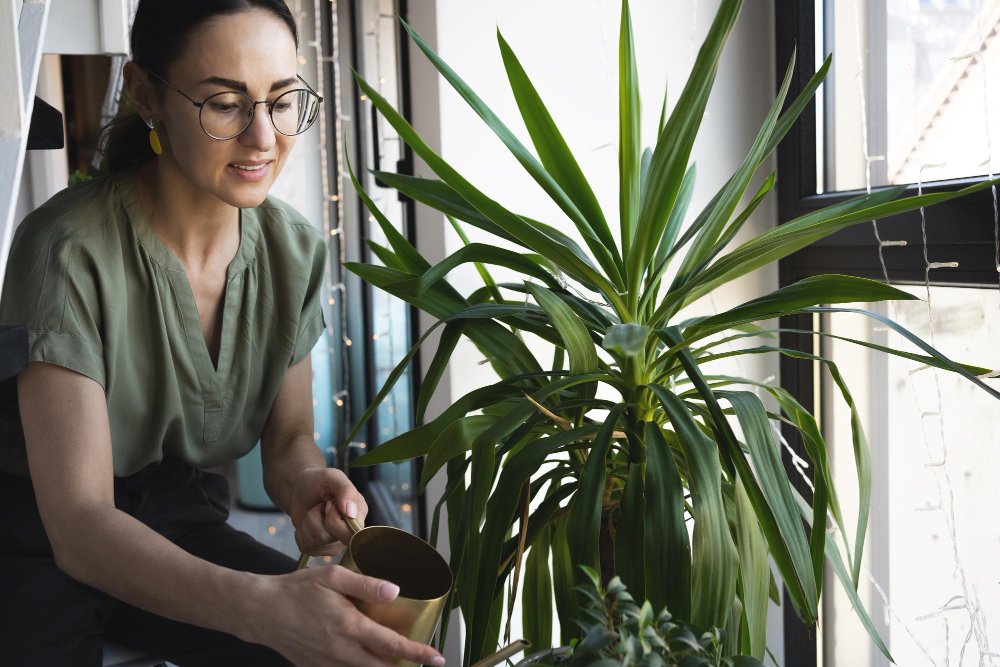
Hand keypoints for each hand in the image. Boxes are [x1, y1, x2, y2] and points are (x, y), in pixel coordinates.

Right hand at [246, 566, 445, 666]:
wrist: (259, 611)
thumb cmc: (296, 590)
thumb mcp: (332, 576)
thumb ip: (365, 585)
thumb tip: (396, 591)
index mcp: (348, 627)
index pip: (392, 646)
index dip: (418, 653)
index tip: (437, 658)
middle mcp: (340, 651)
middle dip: (406, 666)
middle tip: (424, 660)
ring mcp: (327, 664)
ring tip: (399, 659)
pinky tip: (368, 659)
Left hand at [289, 467, 368, 556]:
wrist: (298, 489)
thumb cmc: (317, 481)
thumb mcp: (332, 476)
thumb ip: (346, 490)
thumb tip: (352, 513)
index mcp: (359, 512)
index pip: (352, 530)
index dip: (334, 519)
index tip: (327, 503)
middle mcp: (350, 529)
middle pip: (333, 540)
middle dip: (318, 521)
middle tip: (320, 507)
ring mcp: (335, 542)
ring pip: (317, 543)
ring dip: (308, 523)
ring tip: (313, 511)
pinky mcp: (320, 548)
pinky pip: (307, 548)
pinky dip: (301, 533)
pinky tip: (307, 522)